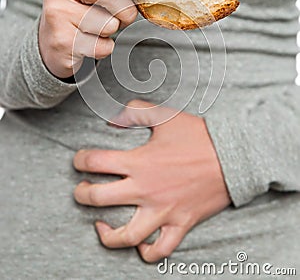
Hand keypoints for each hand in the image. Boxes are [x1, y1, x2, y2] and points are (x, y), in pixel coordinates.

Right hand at [39, 0, 151, 77]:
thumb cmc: (86, 9)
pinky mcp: (60, 40)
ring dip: (114, 28)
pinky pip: (101, 45)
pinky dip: (105, 47)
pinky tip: (92, 42)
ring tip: (102, 27)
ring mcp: (56, 12)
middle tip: (127, 15)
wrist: (57, 42)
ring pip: (107, 22)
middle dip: (127, 8)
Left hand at [73, 100, 230, 262]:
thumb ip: (135, 112)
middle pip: (99, 198)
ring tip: (99, 224)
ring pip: (126, 236)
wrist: (233, 155)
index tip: (79, 160)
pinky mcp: (180, 224)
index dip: (80, 160)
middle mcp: (146, 189)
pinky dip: (146, 252)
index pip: (96, 162)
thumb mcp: (165, 115)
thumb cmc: (198, 136)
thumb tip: (112, 119)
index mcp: (140, 162)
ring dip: (106, 234)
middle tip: (81, 190)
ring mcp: (163, 211)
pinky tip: (139, 244)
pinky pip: (160, 250)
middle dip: (82, 194)